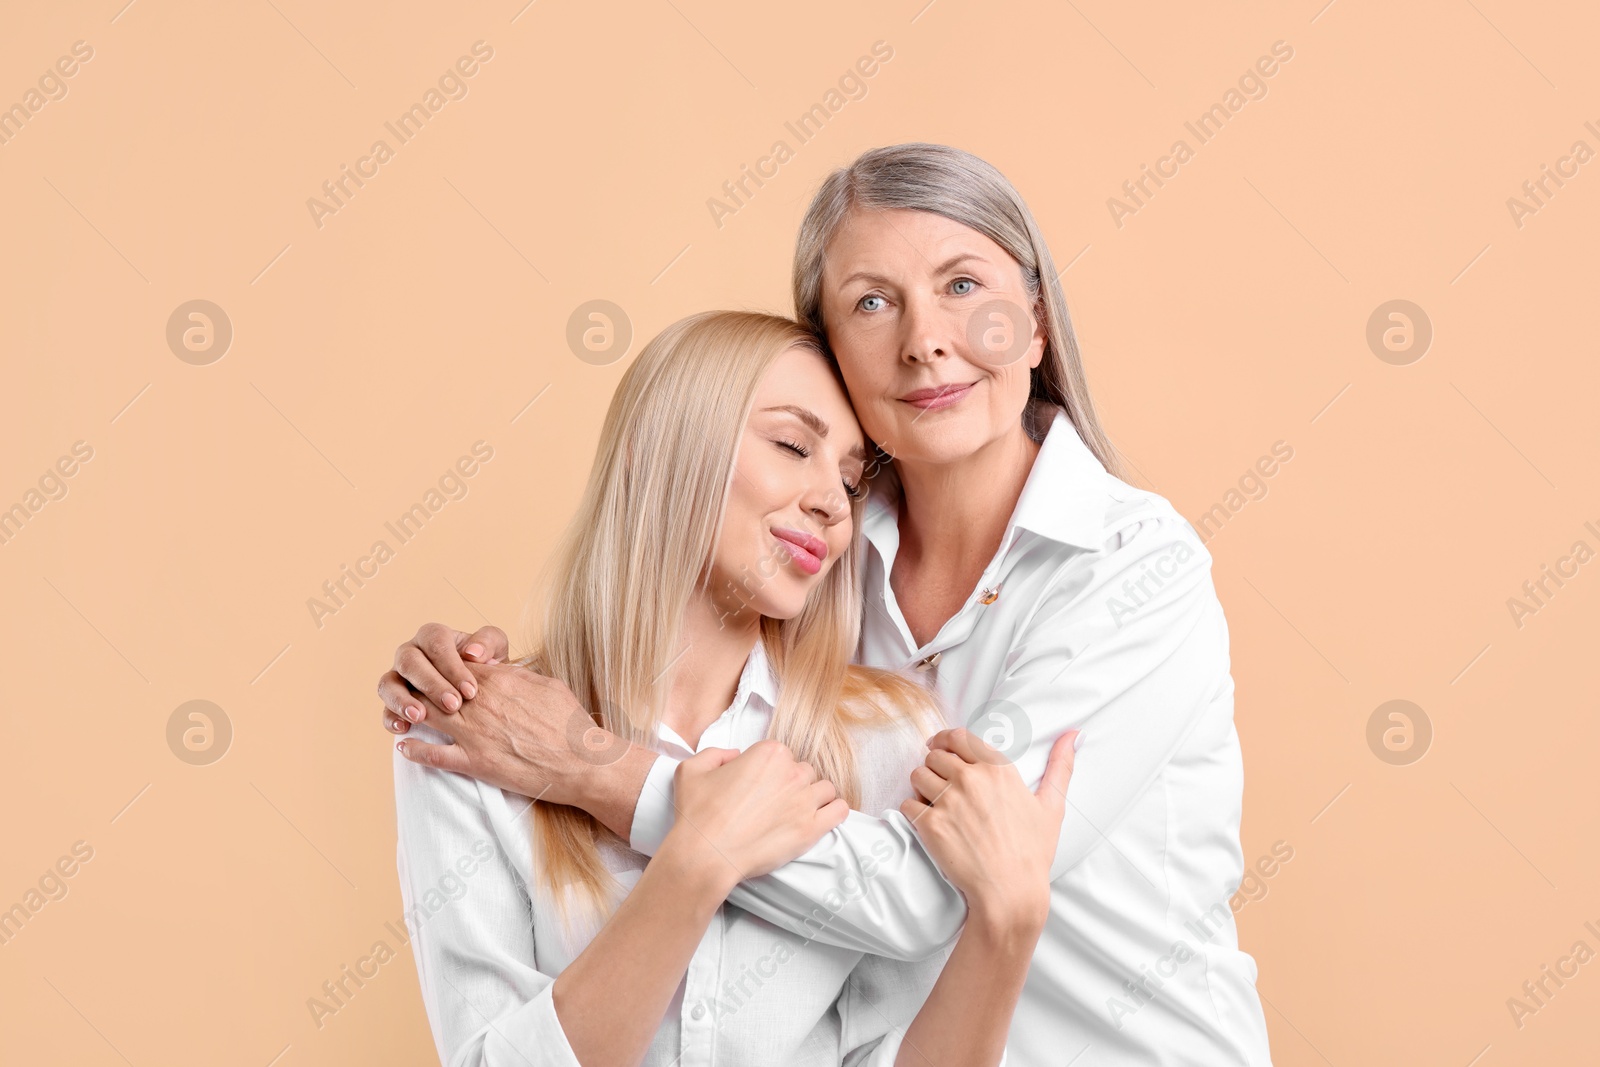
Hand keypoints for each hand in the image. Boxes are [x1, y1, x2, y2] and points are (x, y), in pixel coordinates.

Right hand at [378, 622, 510, 734]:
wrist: (484, 692)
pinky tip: (404, 728)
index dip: (451, 666)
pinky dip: (391, 718)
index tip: (470, 690)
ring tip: (420, 717)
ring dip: (403, 700)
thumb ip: (489, 643)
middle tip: (453, 705)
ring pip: (388, 683)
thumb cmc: (488, 667)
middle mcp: (411, 653)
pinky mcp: (393, 701)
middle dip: (431, 684)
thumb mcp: (496, 651)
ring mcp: (398, 677)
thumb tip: (473, 652)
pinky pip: (384, 709)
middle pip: (409, 661)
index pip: (436, 642)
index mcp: (434, 637)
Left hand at [395, 659, 623, 807]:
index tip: (430, 671)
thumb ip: (519, 676)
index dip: (438, 667)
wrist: (581, 761)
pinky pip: (434, 756)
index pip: (453, 665)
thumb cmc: (570, 722)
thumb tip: (506, 670)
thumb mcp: (547, 684)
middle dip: (416, 687)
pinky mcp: (475, 762)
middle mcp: (478, 704)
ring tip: (399, 716)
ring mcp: (474, 734)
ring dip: (409, 715)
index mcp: (496, 680)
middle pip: (432, 687)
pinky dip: (415, 751)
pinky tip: (404, 747)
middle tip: (405, 690)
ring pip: (426, 717)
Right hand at [662, 739, 849, 891]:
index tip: (761, 786)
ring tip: (798, 811)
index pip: (782, 755)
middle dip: (792, 784)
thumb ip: (716, 754)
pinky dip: (835, 811)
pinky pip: (839, 810)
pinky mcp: (812, 828)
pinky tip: (824, 817)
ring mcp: (805, 800)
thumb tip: (735, 756)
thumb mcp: (692, 770)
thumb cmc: (698, 815)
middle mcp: (791, 772)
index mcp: (768, 754)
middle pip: (803, 771)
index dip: (770, 771)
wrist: (706, 854)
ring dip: (814, 797)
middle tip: (776, 802)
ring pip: (824, 789)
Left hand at [898, 728, 1077, 932]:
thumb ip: (1060, 766)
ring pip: (917, 775)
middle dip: (934, 766)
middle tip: (939, 783)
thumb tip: (1074, 734)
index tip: (938, 746)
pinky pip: (908, 804)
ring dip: (921, 786)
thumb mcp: (1052, 806)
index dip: (944, 740)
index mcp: (998, 769)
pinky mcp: (930, 824)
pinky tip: (927, 823)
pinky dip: (913, 811)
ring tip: (932, 802)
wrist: (1010, 892)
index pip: (958, 736)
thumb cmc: (1032, 852)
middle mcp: (970, 778)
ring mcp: (948, 800)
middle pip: (934, 755)